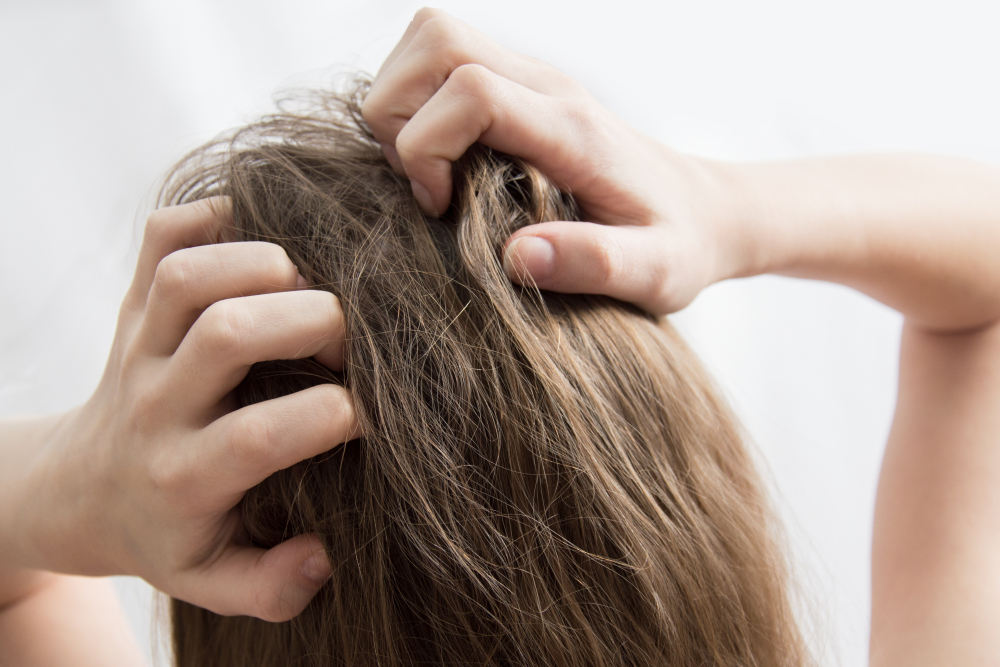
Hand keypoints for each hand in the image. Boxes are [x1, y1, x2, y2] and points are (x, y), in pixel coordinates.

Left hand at [10, 199, 356, 621]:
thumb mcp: (210, 582)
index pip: (262, 436)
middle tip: (348, 339)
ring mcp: (139, 346)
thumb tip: (323, 555)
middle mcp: (157, 403)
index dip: (337, 414)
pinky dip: (213, 217)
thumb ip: (270, 589)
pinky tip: (258, 242)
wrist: (82, 488)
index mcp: (183, 475)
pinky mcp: (133, 304)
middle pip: (228, 332)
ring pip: (191, 274)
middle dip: (313, 319)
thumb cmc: (164, 531)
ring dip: (266, 263)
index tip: (369, 416)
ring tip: (307, 286)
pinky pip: (161, 237)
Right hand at [363, 8, 747, 313]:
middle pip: (435, 41)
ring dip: (400, 102)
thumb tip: (516, 257)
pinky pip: (443, 60)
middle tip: (421, 183)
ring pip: (430, 39)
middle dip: (396, 113)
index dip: (427, 145)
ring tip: (426, 171)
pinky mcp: (520, 88)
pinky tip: (440, 161)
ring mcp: (532, 80)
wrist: (703, 209)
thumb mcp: (654, 273)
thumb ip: (595, 264)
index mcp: (572, 129)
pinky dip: (417, 102)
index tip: (439, 206)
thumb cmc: (676, 244)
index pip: (472, 90)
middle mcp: (547, 87)